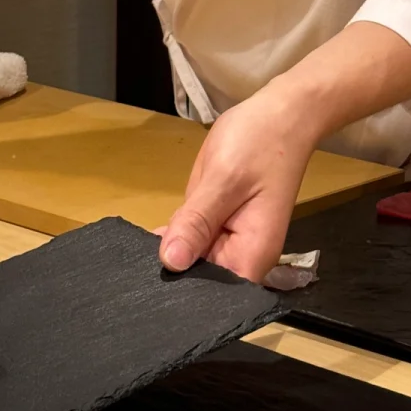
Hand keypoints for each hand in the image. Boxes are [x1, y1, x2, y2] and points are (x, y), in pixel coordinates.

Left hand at [157, 22, 410, 282]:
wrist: (280, 114)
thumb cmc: (260, 142)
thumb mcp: (224, 179)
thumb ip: (197, 221)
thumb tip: (171, 263)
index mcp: (252, 254)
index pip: (212, 296)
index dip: (180, 296)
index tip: (147, 291)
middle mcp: (241, 255)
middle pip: (200, 280)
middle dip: (169, 274)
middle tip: (129, 272)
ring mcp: (229, 239)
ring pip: (190, 260)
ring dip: (167, 254)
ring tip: (131, 260)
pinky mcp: (217, 222)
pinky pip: (191, 238)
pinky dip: (174, 235)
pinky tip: (147, 236)